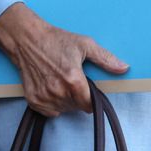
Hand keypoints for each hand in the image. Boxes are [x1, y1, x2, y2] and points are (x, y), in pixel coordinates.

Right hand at [0, 2, 127, 116]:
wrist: (27, 39)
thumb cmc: (56, 40)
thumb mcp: (85, 45)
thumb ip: (105, 59)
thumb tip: (124, 68)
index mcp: (73, 80)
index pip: (89, 105)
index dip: (92, 98)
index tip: (88, 90)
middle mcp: (58, 92)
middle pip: (77, 108)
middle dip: (78, 97)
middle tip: (72, 80)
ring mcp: (44, 97)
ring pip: (63, 110)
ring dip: (65, 101)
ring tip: (61, 81)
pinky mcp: (33, 99)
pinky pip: (49, 111)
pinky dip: (52, 104)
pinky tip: (51, 87)